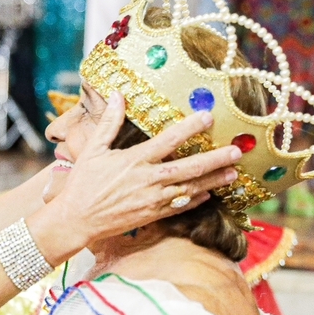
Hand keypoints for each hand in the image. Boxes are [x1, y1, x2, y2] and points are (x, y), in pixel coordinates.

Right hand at [46, 93, 240, 249]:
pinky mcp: (153, 215)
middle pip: (189, 168)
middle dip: (216, 159)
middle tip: (237, 151)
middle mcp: (148, 180)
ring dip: (213, 180)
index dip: (190, 128)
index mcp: (134, 160)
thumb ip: (109, 123)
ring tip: (233, 173)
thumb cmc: (82, 184)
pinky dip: (197, 200)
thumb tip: (118, 95)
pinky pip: (181, 207)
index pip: (168, 140)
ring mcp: (153, 200)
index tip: (208, 116)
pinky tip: (210, 193)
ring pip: (190, 188)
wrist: (76, 220)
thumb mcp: (91, 150)